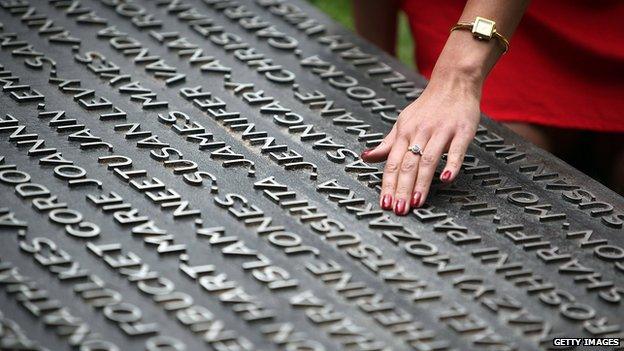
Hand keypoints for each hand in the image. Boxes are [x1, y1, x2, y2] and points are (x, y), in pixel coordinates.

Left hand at [361, 72, 480, 214]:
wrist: (454, 82)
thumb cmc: (427, 107)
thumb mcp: (403, 123)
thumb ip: (387, 144)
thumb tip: (366, 158)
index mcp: (404, 132)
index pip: (393, 163)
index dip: (388, 184)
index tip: (384, 203)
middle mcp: (420, 132)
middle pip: (408, 164)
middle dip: (402, 189)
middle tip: (398, 210)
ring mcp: (441, 131)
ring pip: (428, 159)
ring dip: (421, 182)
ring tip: (416, 203)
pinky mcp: (462, 130)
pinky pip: (456, 149)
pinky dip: (451, 164)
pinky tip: (446, 180)